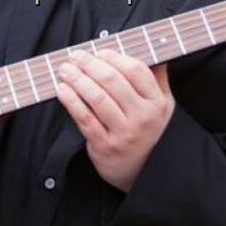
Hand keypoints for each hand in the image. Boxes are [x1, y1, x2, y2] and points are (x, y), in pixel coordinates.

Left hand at [56, 48, 174, 192]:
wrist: (143, 174)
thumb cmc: (149, 132)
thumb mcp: (164, 106)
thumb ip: (158, 79)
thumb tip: (154, 52)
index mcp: (157, 102)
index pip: (136, 70)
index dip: (114, 57)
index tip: (99, 51)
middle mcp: (142, 117)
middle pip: (112, 81)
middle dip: (90, 64)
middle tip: (75, 56)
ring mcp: (124, 133)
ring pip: (97, 98)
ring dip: (77, 79)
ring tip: (65, 70)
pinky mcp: (104, 146)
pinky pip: (84, 118)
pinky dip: (71, 101)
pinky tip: (62, 89)